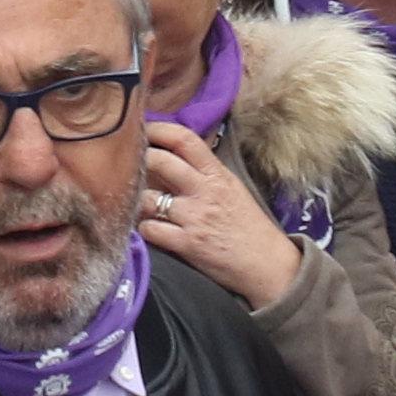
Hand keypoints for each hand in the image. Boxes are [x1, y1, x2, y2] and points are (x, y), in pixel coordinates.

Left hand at [133, 121, 304, 308]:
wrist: (267, 265)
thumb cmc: (249, 228)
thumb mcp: (232, 189)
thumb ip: (204, 173)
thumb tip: (171, 157)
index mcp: (217, 175)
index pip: (185, 140)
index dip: (159, 130)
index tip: (143, 130)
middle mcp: (204, 191)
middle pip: (160, 161)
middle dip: (138, 160)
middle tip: (128, 165)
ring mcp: (194, 217)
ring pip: (148, 197)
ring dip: (137, 200)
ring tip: (139, 204)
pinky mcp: (187, 244)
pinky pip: (149, 230)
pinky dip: (144, 230)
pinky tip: (149, 230)